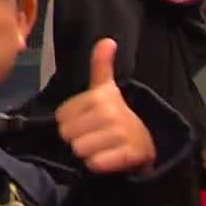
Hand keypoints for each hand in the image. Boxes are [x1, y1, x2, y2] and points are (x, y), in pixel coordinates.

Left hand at [55, 39, 155, 173]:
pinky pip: (95, 164)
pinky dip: (99, 165)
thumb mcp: (107, 89)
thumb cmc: (116, 115)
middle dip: (77, 138)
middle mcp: (111, 112)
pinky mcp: (129, 155)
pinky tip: (110, 157)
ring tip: (102, 146)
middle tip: (94, 135)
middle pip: (67, 135)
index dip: (70, 122)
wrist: (145, 141)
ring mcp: (121, 134)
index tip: (87, 120)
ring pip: (79, 150)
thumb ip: (101, 66)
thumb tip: (107, 40)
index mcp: (100, 96)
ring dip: (87, 153)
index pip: (61, 117)